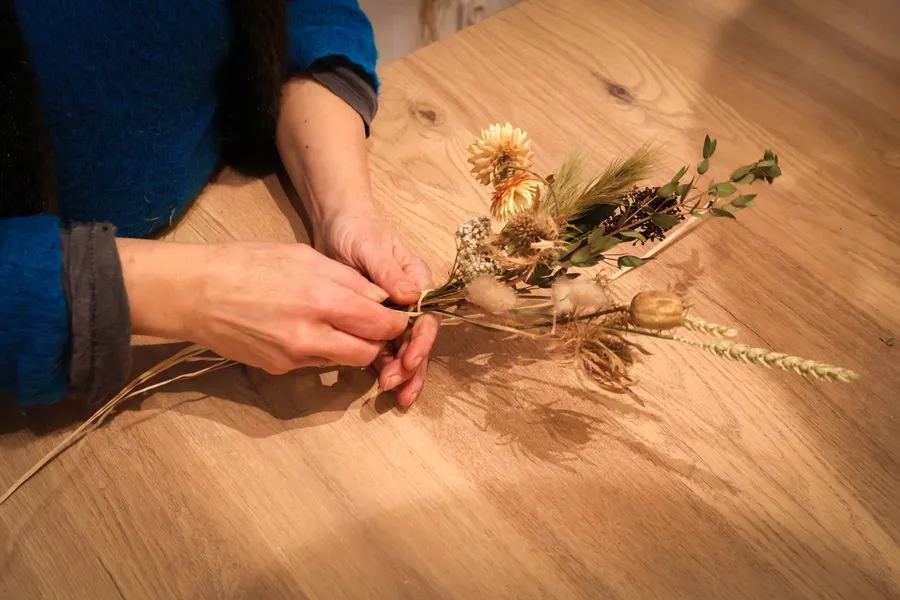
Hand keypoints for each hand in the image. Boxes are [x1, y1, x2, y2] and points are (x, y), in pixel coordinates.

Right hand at [119, 239, 408, 373]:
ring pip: (344, 361)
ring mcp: (294, 358)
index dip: (395, 321)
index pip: (380, 324)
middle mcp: (312, 336)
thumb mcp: (303, 256)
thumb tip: (381, 297)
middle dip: (377, 339)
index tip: (396, 313)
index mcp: (322, 300)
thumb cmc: (246, 264)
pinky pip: (317, 363)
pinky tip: (308, 329)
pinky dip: (324, 349)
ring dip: (352, 346)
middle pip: (368, 351)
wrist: (193, 294)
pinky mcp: (279, 369)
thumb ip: (347, 280)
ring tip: (340, 323)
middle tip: (373, 322)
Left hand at [313, 211, 439, 405]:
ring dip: (402, 372)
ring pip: (405, 348)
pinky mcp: (375, 321)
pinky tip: (380, 383)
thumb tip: (410, 297)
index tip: (409, 360)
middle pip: (419, 339)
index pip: (427, 316)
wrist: (336, 226)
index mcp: (417, 281)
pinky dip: (384, 366)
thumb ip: (388, 272)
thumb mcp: (370, 246)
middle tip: (398, 389)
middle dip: (412, 366)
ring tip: (391, 393)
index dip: (421, 342)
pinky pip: (384, 347)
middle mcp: (411, 300)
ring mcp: (395, 313)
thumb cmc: (357, 230)